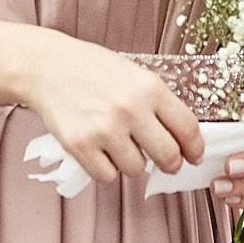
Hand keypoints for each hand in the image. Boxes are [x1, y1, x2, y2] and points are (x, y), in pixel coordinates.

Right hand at [22, 34, 204, 185]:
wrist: (48, 66)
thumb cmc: (93, 69)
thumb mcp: (135, 75)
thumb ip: (158, 103)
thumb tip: (181, 138)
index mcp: (150, 87)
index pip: (187, 128)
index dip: (195, 148)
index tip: (193, 156)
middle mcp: (131, 108)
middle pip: (168, 156)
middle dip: (171, 164)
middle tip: (166, 162)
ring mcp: (105, 129)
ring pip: (137, 169)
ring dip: (132, 162)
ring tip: (119, 144)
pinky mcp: (81, 145)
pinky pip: (107, 176)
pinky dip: (106, 169)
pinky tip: (100, 150)